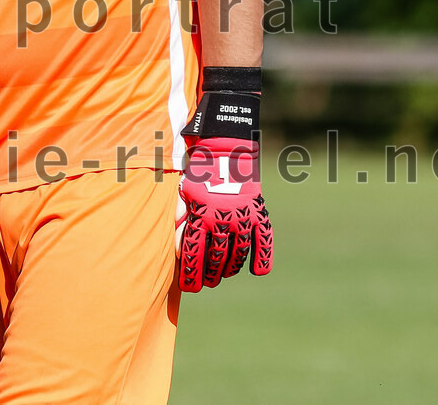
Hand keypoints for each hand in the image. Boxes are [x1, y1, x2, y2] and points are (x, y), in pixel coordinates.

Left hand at [177, 136, 272, 291]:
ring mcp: (242, 218)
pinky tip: (257, 270)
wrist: (224, 151)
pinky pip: (264, 242)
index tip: (189, 286)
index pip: (194, 253)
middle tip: (206, 283)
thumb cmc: (198, 172)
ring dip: (230, 269)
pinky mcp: (258, 213)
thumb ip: (178, 216)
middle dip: (209, 274)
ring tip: (223, 275)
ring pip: (238, 254)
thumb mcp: (183, 191)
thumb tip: (173, 242)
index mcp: (200, 215)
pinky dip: (263, 258)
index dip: (191, 273)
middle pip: (215, 258)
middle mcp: (222, 220)